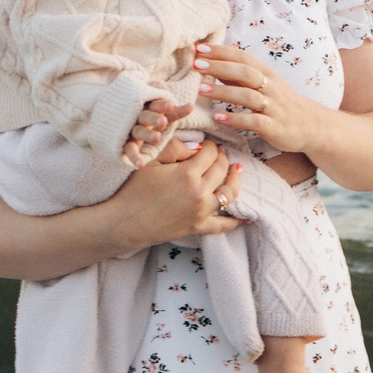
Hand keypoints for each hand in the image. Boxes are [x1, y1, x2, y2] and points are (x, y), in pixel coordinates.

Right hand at [106, 139, 246, 249]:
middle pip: (222, 170)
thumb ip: (175, 149)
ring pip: (230, 193)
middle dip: (223, 158)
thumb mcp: (151, 162)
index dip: (211, 146)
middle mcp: (200, 192)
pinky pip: (225, 224)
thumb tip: (198, 147)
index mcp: (188, 173)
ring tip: (236, 172)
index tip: (208, 144)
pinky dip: (238, 220)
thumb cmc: (133, 190)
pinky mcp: (199, 228)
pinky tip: (248, 216)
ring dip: (235, 180)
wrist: (124, 222)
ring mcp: (202, 212)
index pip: (210, 153)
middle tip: (220, 154)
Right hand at [126, 97, 194, 160]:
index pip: (155, 105)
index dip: (162, 105)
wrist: (121, 125)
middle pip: (145, 116)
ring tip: (156, 138)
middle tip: (162, 121)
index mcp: (149, 109)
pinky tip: (140, 164)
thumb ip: (177, 112)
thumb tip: (191, 106)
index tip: (170, 105)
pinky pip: (129, 150)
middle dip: (153, 118)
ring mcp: (132, 131)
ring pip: (138, 131)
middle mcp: (139, 119)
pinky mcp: (126, 144)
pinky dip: (134, 156)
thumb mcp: (164, 115)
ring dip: (146, 134)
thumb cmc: (151, 120)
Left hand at [194, 42, 320, 156]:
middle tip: (196, 64)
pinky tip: (218, 117)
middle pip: (245, 72)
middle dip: (220, 67)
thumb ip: (238, 77)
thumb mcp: (263, 85)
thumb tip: (210, 63)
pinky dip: (236, 119)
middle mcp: (271, 87)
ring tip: (201, 90)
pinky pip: (254, 122)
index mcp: (267, 74)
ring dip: (224, 92)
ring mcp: (274, 107)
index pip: (242, 57)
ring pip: (248, 96)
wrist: (313, 126)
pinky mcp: (275, 127)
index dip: (221, 51)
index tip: (199, 48)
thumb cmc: (282, 103)